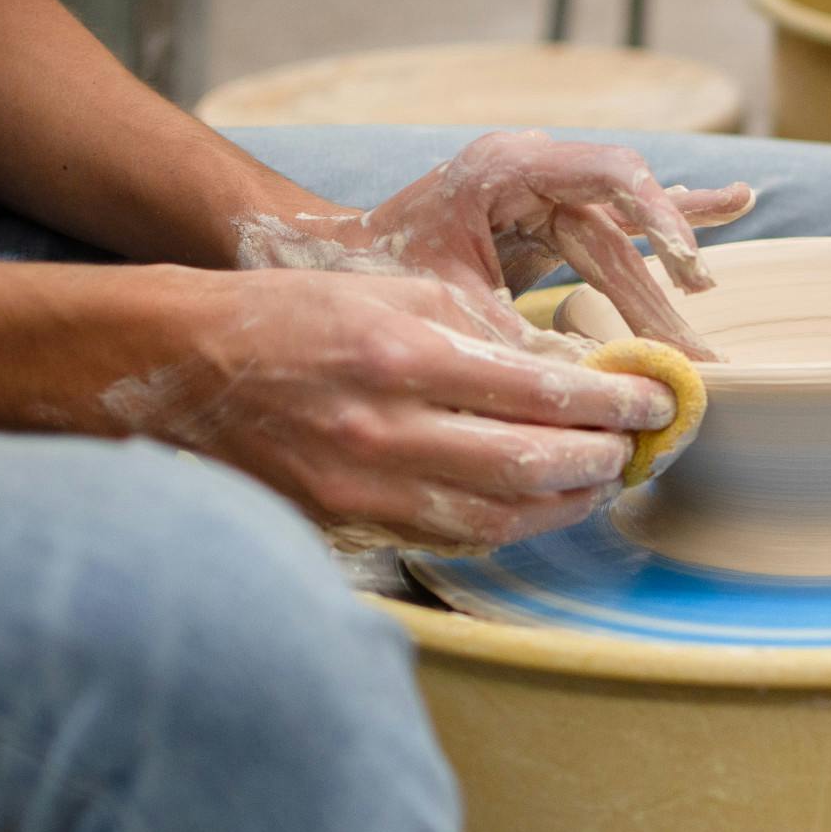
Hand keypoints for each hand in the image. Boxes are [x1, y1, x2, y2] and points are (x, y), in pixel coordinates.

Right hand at [107, 267, 678, 550]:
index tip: (654, 397)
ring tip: (604, 479)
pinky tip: (539, 506)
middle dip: (604, 459)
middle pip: (531, 465)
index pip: (538, 391)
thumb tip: (562, 373)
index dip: (611, 401)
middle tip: (642, 445)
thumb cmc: (288, 315)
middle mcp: (386, 430)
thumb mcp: (389, 294)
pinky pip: (450, 537)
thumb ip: (476, 334)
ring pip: (498, 518)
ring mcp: (364, 488)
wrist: (176, 366)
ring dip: (565, 503)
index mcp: (401, 355)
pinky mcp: (347, 523)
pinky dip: (508, 526)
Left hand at [236, 130, 753, 360]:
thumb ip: (516, 339)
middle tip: (699, 354)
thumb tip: (587, 390)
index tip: (689, 274)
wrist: (318, 257)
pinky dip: (665, 225)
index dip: (661, 222)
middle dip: (663, 291)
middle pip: (623, 227)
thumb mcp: (445, 309)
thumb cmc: (373, 276)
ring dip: (669, 274)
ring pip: (623, 237)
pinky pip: (616, 226)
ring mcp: (542, 195)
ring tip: (715, 286)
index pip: (612, 177)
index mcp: (508, 168)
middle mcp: (534, 172)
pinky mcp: (544, 224)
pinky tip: (730, 203)